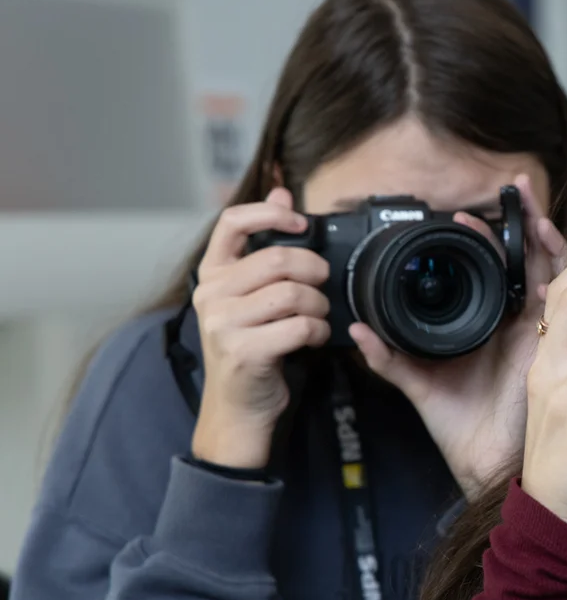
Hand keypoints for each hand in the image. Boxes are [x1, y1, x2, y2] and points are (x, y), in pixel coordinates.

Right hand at [191, 188, 330, 468]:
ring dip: (319, 306)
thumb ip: (263, 245)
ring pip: (293, 293)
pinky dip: (318, 332)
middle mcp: (211, 295)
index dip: (271, 213)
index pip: (232, 221)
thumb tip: (280, 189)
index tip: (300, 222)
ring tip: (316, 318)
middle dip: (314, 270)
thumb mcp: (251, 295)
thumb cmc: (251, 348)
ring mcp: (223, 324)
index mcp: (212, 275)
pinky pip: (300, 326)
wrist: (237, 409)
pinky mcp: (244, 351)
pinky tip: (313, 339)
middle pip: (278, 259)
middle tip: (322, 286)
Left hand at [350, 175, 566, 497]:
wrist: (483, 459)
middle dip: (521, 220)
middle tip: (513, 186)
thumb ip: (389, 356)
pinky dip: (560, 260)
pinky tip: (546, 234)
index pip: (491, 270)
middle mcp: (517, 320)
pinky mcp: (553, 337)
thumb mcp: (417, 381)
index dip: (482, 239)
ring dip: (541, 228)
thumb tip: (357, 330)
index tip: (459, 214)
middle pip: (525, 258)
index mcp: (487, 324)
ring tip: (528, 196)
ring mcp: (538, 326)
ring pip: (549, 265)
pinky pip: (565, 292)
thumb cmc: (458, 423)